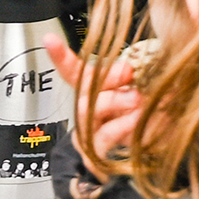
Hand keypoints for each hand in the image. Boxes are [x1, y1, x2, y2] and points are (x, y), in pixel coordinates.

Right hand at [46, 31, 143, 159]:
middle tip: (128, 74)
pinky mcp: (95, 155)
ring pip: (87, 111)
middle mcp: (87, 112)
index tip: (50, 40)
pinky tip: (134, 120)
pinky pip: (100, 139)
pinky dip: (119, 127)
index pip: (74, 71)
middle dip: (105, 79)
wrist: (147, 158)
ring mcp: (89, 133)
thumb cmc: (143, 122)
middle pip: (83, 89)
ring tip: (137, 99)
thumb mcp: (140, 95)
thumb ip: (132, 81)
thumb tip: (127, 68)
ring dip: (113, 101)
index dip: (61, 56)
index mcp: (95, 93)